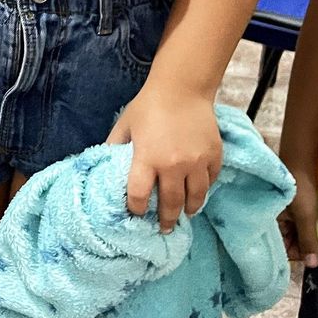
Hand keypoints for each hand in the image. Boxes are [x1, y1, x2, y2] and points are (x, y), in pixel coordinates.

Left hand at [108, 86, 221, 232]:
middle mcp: (173, 165)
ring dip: (189, 209)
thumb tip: (103, 165)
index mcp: (147, 158)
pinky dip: (204, 190)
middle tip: (164, 229)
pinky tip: (198, 193)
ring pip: (196, 198)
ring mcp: (197, 162)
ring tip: (184, 215)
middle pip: (170, 203)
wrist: (182, 88)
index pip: (139, 195)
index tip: (135, 214)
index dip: (135, 209)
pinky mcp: (214, 156)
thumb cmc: (148, 106)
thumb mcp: (125, 125)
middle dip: (166, 220)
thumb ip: (114, 147)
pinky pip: (211, 181)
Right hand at [278, 163, 317, 269]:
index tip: (311, 253)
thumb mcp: (305, 216)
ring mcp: (278, 214)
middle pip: (285, 243)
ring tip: (316, 234)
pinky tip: (312, 225)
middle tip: (316, 244)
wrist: (299, 159)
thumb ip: (308, 240)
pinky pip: (294, 224)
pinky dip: (303, 227)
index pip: (279, 249)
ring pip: (291, 233)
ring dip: (303, 236)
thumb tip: (312, 266)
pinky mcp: (286, 208)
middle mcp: (270, 221)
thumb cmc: (298, 187)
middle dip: (300, 246)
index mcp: (268, 224)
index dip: (295, 254)